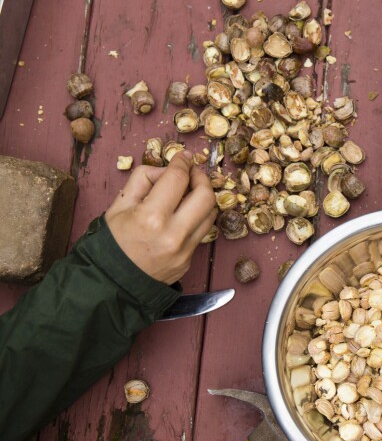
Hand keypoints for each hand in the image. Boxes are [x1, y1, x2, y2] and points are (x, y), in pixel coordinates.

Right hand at [105, 152, 216, 283]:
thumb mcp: (118, 206)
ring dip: (203, 198)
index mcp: (151, 218)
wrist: (112, 283)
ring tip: (189, 192)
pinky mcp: (190, 259)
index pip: (177, 179)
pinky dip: (197, 217)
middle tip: (191, 173)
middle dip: (201, 178)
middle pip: (205, 195)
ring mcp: (185, 250)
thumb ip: (143, 180)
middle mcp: (173, 234)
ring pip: (210, 214)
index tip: (182, 157)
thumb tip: (166, 170)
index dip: (182, 162)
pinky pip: (202, 232)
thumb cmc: (112, 243)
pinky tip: (185, 213)